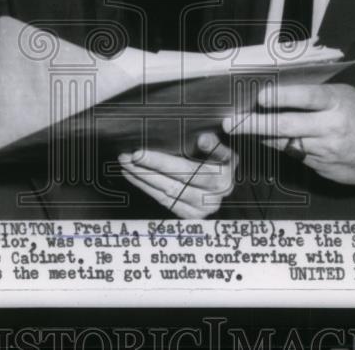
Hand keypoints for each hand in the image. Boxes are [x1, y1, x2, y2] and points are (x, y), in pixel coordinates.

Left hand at [118, 132, 236, 218]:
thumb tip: (203, 139)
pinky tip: (133, 176)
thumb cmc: (224, 162)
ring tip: (125, 163)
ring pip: (165, 193)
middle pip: (172, 184)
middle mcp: (211, 199)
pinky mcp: (189, 215)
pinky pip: (163, 201)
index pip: (186, 171)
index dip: (160, 163)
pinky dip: (146, 188)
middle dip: (145, 169)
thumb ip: (216, 145)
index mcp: (221, 180)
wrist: (229, 184)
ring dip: (141, 178)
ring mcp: (200, 211)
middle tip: (125, 156)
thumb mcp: (227, 150)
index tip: (139, 153)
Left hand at [222, 83, 354, 188]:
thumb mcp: (345, 96)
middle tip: (232, 122)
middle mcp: (330, 127)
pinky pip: (294, 155)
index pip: (306, 97)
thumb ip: (316, 94)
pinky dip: (281, 146)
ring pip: (285, 143)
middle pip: (287, 125)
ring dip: (262, 135)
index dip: (282, 96)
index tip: (259, 97)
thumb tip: (277, 91)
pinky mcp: (322, 168)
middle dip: (255, 124)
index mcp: (337, 103)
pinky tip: (269, 139)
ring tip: (241, 128)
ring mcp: (325, 150)